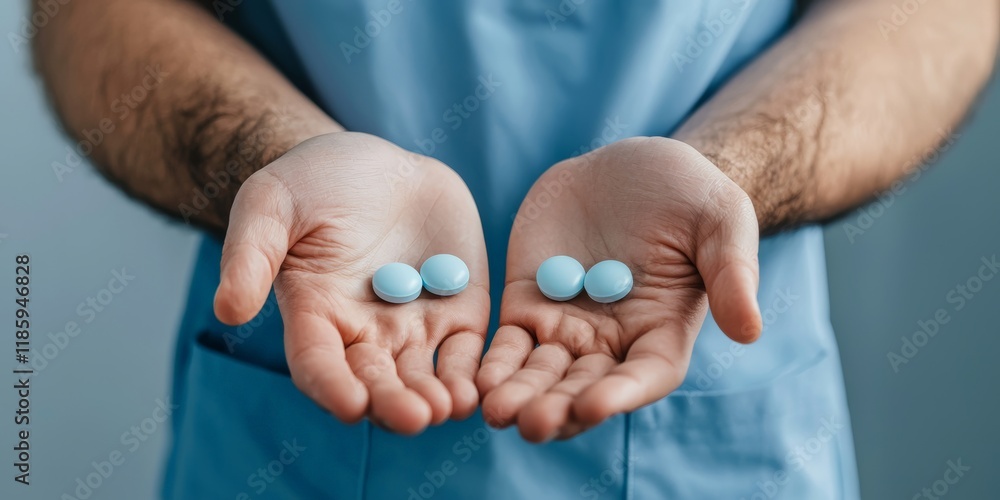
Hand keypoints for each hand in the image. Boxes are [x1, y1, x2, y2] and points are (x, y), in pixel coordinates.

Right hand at [214, 132, 489, 433]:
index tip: (349, 404)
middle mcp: (365, 334)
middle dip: (394, 402)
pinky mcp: (459, 309)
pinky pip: (469, 349)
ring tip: (452, 406)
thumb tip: (227, 309)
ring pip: (426, 375)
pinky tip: (487, 382)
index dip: (332, 386)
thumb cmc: (311, 181)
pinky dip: (476, 369)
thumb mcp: (271, 204)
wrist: (376, 164)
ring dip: (439, 395)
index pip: (318, 363)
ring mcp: (415, 325)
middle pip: (378, 381)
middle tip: (415, 417)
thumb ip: (251, 254)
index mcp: (315, 316)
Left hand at [477, 137, 761, 441]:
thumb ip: (733, 272)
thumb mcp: (721, 220)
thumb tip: (751, 330)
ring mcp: (565, 325)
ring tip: (494, 410)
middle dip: (558, 406)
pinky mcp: (527, 301)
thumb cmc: (690, 194)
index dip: (622, 393)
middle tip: (531, 423)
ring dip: (518, 393)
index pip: (644, 375)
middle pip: (583, 386)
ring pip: (539, 372)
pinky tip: (473, 379)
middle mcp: (611, 341)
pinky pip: (506, 341)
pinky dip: (491, 362)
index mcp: (661, 332)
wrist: (631, 165)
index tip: (595, 405)